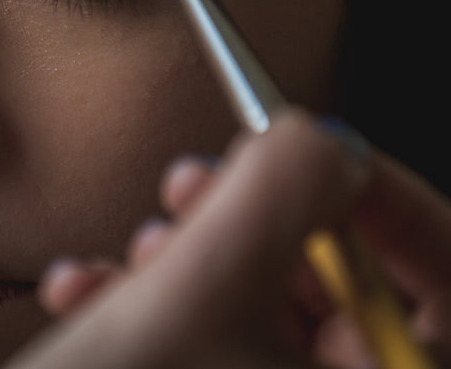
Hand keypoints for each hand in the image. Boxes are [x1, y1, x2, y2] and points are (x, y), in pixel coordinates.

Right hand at [6, 110, 450, 367]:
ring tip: (136, 247)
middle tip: (198, 188)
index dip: (393, 208)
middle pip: (347, 296)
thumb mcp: (190, 296)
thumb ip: (275, 194)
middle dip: (262, 225)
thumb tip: (323, 141)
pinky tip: (90, 290)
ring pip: (266, 313)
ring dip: (195, 258)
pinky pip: (213, 343)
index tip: (320, 156)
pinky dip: (157, 304)